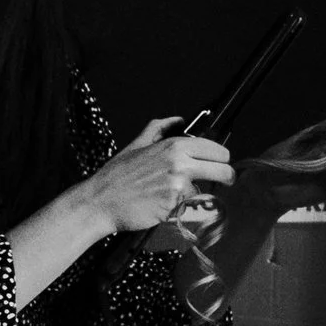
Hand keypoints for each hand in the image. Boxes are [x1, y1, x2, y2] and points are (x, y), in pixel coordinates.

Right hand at [87, 118, 235, 234]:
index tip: (222, 164)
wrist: (99, 201)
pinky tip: (161, 203)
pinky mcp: (175, 205)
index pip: (217, 150)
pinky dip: (180, 206)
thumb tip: (178, 119)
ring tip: (173, 193)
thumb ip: (159, 129)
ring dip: (196, 193)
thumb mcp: (137, 144)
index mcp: (174, 146)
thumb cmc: (116, 176)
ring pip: (205, 190)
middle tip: (224, 181)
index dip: (223, 159)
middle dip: (226, 177)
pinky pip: (188, 206)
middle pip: (223, 170)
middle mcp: (179, 163)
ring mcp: (178, 185)